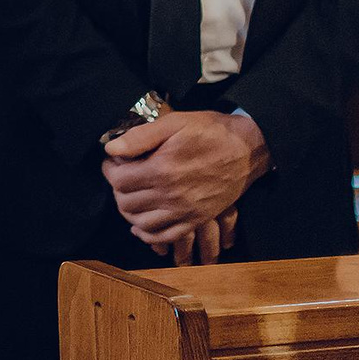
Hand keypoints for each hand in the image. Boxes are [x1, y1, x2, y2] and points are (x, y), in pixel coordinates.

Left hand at [102, 111, 267, 248]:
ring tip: (130, 197)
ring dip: (130, 213)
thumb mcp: (175, 122)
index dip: (109, 170)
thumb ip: (141, 136)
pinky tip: (141, 225)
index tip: (111, 162)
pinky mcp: (198, 219)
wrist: (248, 149)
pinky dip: (149, 235)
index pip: (119, 180)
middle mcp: (171, 195)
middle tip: (120, 178)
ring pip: (142, 223)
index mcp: (162, 169)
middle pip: (127, 203)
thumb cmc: (210, 132)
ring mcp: (186, 211)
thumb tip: (111, 149)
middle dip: (117, 190)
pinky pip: (167, 236)